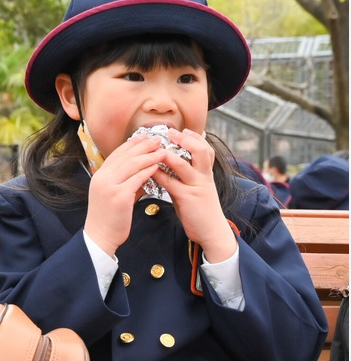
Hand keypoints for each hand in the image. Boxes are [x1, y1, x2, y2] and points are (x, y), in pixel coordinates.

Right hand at [83, 134, 164, 256]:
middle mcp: (102, 178)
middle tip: (157, 138)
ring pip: (131, 165)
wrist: (100, 235)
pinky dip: (148, 170)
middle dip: (142, 145)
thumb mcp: (112, 194)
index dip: (131, 144)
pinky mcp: (120, 196)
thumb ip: (125, 181)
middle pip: (125, 156)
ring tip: (162, 150)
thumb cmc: (108, 217)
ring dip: (148, 155)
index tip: (144, 136)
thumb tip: (143, 172)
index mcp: (99, 176)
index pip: (116, 154)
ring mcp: (110, 186)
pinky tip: (158, 165)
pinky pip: (136, 179)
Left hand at [152, 129, 236, 261]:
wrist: (212, 231)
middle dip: (185, 139)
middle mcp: (204, 177)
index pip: (206, 148)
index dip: (195, 137)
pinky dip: (159, 175)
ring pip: (185, 165)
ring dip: (170, 154)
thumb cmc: (199, 209)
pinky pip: (171, 183)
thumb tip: (171, 162)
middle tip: (170, 132)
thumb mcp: (197, 188)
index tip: (183, 129)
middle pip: (201, 150)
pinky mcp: (187, 199)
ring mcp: (196, 187)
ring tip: (157, 148)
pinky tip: (149, 170)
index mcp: (206, 173)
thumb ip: (186, 175)